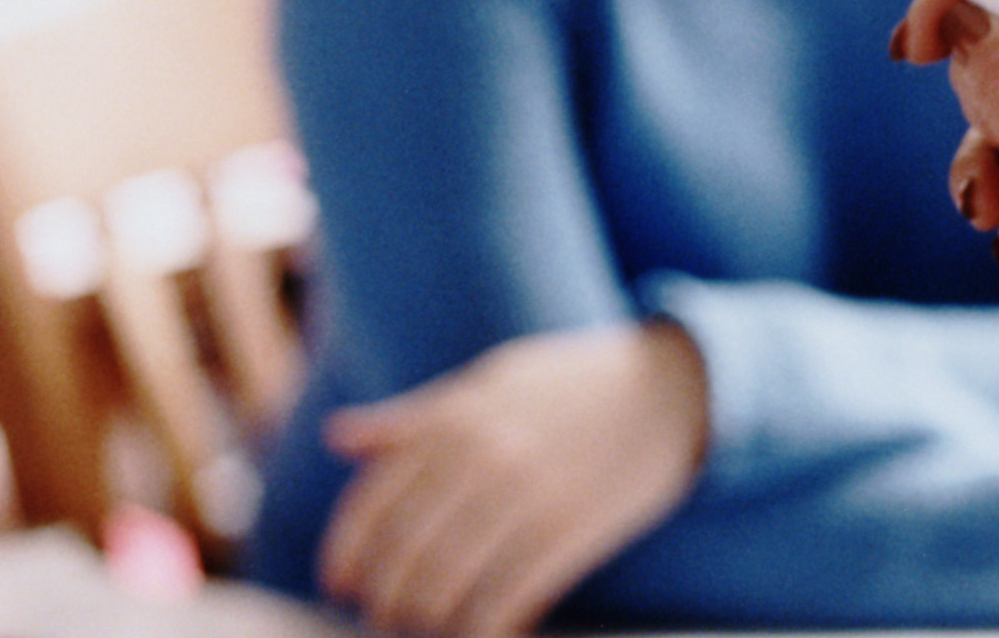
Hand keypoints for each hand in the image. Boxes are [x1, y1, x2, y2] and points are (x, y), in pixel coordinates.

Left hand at [315, 319, 707, 635]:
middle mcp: (480, 457)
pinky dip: (487, 628)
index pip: (374, 500)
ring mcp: (526, 495)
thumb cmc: (563, 386)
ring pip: (451, 582)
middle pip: (407, 551)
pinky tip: (484, 635)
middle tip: (381, 620)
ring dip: (429, 621)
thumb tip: (337, 437)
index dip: (347, 552)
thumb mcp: (483, 385)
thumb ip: (410, 419)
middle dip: (385, 599)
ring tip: (425, 631)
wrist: (661, 388)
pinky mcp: (570, 530)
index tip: (337, 584)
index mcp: (451, 419)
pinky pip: (510, 597)